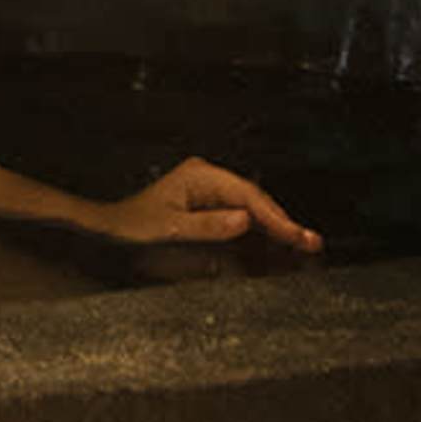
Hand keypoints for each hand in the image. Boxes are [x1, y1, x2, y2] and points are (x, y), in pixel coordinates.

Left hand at [97, 152, 321, 261]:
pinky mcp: (208, 207)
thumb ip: (208, 226)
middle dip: (282, 222)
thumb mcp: (169, 230)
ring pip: (251, 208)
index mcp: (200, 177)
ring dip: (275, 227)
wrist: (109, 230)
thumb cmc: (131, 227)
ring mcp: (209, 192)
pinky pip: (241, 217)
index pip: (249, 197)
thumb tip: (244, 220)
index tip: (297, 236)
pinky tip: (276, 242)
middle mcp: (207, 179)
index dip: (276, 218)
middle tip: (311, 243)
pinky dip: (259, 231)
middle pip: (255, 200)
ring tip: (303, 244)